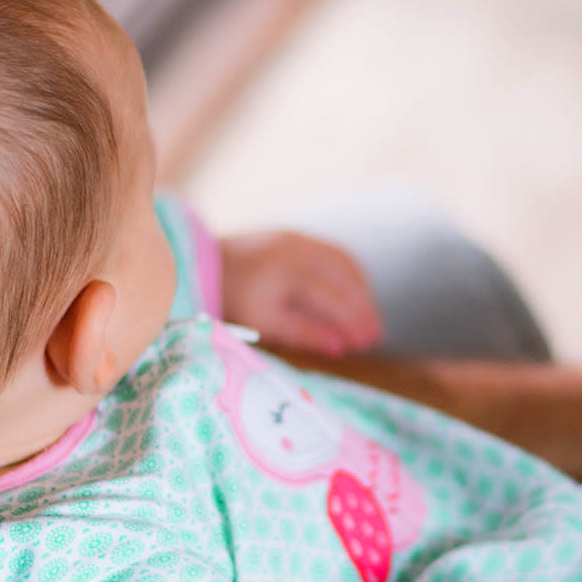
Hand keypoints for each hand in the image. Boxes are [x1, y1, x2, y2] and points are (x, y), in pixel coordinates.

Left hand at [218, 231, 382, 356]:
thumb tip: (340, 347)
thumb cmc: (233, 299)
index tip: (365, 343)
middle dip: (363, 308)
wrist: (206, 263)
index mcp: (285, 273)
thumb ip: (302, 333)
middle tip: (375, 335)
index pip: (331, 298)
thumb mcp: (263, 323)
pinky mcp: (298, 235)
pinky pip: (335, 252)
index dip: (352, 321)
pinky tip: (356, 294)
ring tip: (369, 318)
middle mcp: (296, 250)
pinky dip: (351, 275)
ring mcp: (298, 238)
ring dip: (362, 291)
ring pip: (344, 263)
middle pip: (343, 279)